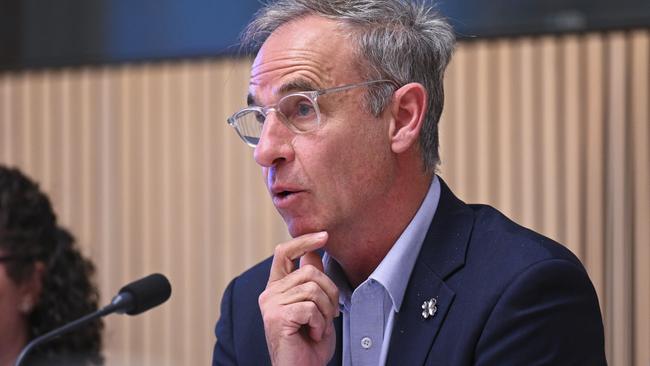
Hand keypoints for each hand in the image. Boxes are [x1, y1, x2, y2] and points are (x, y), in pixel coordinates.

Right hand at [259, 232, 339, 365]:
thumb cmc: (309, 343)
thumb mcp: (316, 306)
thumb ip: (311, 280)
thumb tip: (314, 252)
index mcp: (277, 288)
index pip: (284, 252)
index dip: (304, 241)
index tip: (324, 236)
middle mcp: (270, 293)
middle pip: (309, 271)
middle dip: (330, 292)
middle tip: (330, 314)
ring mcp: (271, 305)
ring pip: (313, 288)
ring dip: (326, 310)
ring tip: (320, 326)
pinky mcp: (277, 317)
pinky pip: (310, 307)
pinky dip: (320, 323)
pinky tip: (313, 334)